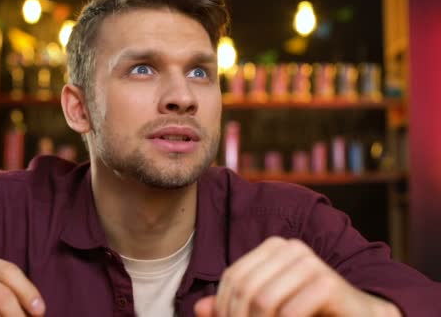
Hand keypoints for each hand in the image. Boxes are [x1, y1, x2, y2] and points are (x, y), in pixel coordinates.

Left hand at [194, 237, 400, 316]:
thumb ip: (234, 308)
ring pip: (263, 300)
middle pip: (245, 288)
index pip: (232, 277)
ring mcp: (310, 262)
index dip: (224, 307)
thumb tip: (198, 309)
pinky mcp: (328, 282)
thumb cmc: (310, 311)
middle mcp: (290, 248)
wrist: (358, 316)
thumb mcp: (268, 309)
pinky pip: (289, 311)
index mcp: (273, 247)